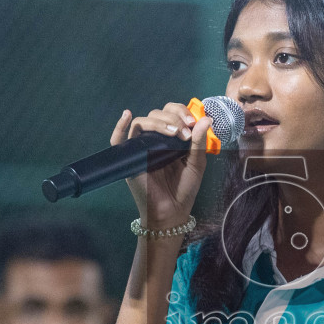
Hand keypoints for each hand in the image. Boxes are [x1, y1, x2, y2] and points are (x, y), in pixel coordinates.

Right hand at [112, 102, 210, 228]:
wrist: (172, 211)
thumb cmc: (184, 188)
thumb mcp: (196, 163)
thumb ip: (199, 141)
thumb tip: (206, 118)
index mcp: (170, 138)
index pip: (170, 113)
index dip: (180, 111)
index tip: (192, 122)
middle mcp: (154, 139)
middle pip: (155, 114)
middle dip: (173, 118)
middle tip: (185, 131)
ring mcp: (140, 148)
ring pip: (141, 122)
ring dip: (158, 122)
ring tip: (174, 133)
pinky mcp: (129, 159)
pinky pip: (117, 140)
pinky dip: (119, 126)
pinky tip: (127, 115)